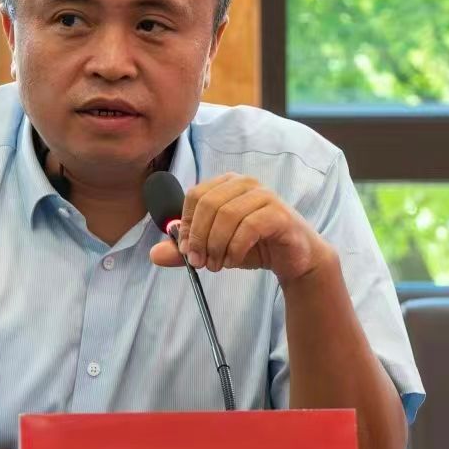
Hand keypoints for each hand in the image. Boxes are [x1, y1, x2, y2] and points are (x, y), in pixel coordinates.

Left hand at [148, 173, 335, 283]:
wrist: (294, 258)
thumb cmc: (253, 247)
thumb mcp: (214, 248)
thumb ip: (185, 250)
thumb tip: (154, 255)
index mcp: (226, 184)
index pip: (194, 196)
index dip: (186, 226)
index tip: (187, 252)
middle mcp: (245, 184)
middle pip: (207, 204)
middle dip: (199, 238)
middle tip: (201, 263)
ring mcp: (264, 196)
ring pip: (227, 215)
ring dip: (217, 246)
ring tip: (218, 264)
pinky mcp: (279, 213)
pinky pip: (248, 227)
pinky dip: (235, 249)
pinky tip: (234, 261)